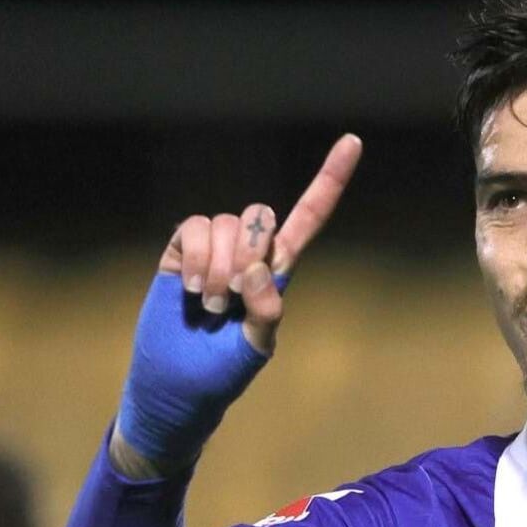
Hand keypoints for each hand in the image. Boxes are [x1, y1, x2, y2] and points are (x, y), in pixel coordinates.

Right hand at [112, 135, 362, 476]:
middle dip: (250, 252)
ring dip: (219, 265)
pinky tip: (193, 289)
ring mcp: (213, 251)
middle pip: (262, 216)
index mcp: (279, 272)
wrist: (173, 386)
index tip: (352, 141)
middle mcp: (248, 253)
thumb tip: (258, 269)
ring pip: (226, 222)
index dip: (330, 180)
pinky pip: (193, 227)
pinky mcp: (180, 253)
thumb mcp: (255, 349)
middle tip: (233, 298)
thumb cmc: (221, 372)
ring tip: (211, 303)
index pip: (310, 218)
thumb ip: (266, 311)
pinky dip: (196, 256)